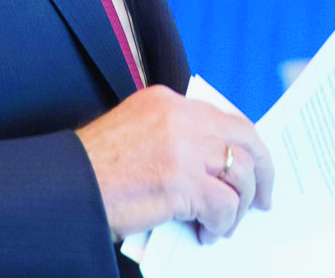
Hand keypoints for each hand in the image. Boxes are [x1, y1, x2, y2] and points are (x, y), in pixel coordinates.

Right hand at [75, 85, 272, 243]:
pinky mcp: (181, 182)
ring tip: (224, 224)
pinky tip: (206, 233)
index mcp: (168, 100)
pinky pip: (224, 206)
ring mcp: (183, 148)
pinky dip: (222, 224)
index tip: (256, 166)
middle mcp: (180, 117)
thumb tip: (213, 166)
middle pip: (245, 138)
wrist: (70, 185)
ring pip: (241, 174)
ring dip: (240, 206)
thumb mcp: (137, 131)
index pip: (225, 117)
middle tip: (265, 199)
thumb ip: (175, 135)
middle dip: (263, 172)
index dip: (248, 145)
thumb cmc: (98, 167)